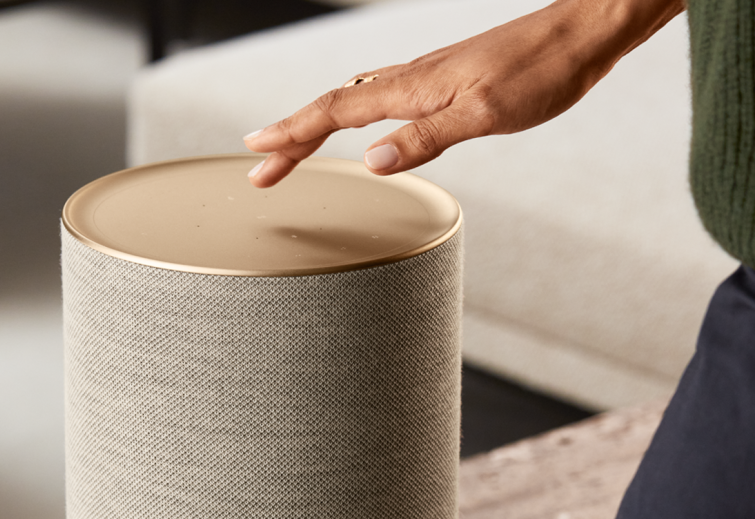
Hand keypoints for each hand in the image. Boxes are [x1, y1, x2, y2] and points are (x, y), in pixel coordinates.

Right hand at [243, 0, 683, 186]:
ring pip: (353, 101)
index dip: (293, 134)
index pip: (335, 113)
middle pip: (333, 107)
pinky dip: (352, 114)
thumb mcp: (485, 115)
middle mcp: (411, 80)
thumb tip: (372, 160)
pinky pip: (380, 97)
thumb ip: (427, 137)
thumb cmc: (540, 73)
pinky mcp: (442, 81)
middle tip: (261, 166)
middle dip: (292, 138)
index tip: (258, 153)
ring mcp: (424, 79)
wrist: (578, 35)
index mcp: (413, 89)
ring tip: (293, 147)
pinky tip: (357, 121)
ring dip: (317, 125)